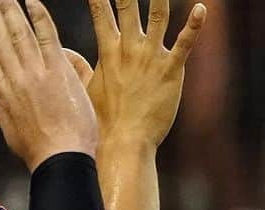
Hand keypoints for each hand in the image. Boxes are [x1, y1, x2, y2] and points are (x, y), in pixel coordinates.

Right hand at [0, 0, 97, 171]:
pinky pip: (47, 37)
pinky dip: (39, 16)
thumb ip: (2, 116)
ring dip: (12, 10)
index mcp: (5, 93)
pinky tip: (32, 1)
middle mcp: (16, 79)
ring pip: (20, 33)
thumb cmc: (40, 153)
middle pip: (1, 39)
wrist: (61, 159)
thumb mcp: (13, 135)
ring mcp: (36, 73)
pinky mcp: (58, 72)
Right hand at [82, 0, 206, 147]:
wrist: (124, 141)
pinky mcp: (171, 72)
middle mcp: (129, 48)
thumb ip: (76, 65)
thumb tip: (62, 51)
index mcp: (108, 49)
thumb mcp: (85, 88)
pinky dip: (194, 26)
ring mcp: (151, 58)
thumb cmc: (104, 120)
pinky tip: (203, 9)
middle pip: (127, 3)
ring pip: (158, 16)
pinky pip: (184, 44)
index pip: (100, 8)